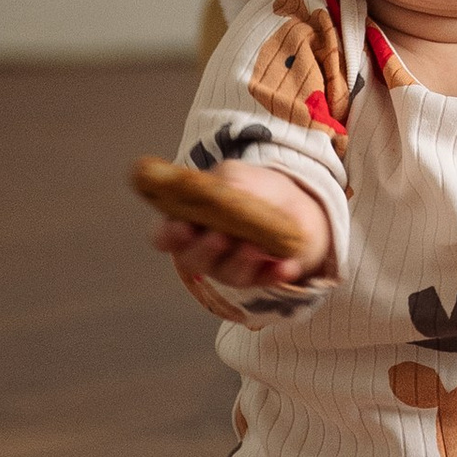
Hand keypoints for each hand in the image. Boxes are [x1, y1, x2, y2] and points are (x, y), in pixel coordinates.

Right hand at [129, 153, 333, 293]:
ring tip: (255, 246)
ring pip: (228, 275)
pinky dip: (275, 273)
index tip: (183, 227)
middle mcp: (202, 252)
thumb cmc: (250, 188)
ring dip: (241, 262)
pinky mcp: (260, 277)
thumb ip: (220, 184)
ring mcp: (230, 268)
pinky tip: (286, 266)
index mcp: (186, 224)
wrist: (292, 203)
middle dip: (206, 250)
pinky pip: (265, 281)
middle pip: (193, 260)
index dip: (170, 235)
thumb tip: (217, 194)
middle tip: (221, 237)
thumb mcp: (234, 175)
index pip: (164, 237)